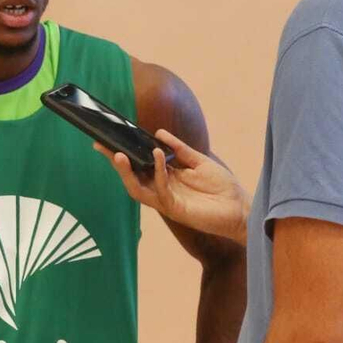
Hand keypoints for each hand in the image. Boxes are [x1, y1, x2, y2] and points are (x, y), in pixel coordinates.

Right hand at [94, 130, 249, 244]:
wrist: (240, 209)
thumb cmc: (222, 188)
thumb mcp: (200, 161)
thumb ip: (180, 149)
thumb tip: (159, 133)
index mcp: (166, 178)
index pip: (140, 165)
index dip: (124, 154)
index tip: (109, 140)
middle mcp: (162, 189)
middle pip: (132, 177)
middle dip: (117, 163)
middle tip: (103, 147)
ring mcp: (167, 201)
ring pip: (138, 189)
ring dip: (127, 173)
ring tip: (120, 155)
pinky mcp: (175, 209)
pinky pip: (161, 190)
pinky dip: (158, 171)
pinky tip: (157, 156)